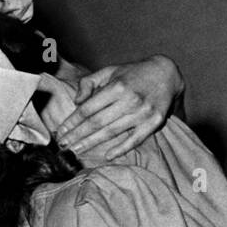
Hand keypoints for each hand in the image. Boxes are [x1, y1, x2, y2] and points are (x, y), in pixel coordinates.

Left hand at [55, 56, 181, 159]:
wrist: (167, 74)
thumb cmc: (132, 74)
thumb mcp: (109, 71)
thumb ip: (88, 83)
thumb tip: (76, 101)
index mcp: (117, 86)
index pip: (88, 109)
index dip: (72, 122)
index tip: (60, 132)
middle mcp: (130, 99)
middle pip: (96, 123)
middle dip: (76, 136)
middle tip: (62, 146)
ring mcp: (143, 112)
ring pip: (111, 132)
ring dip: (90, 144)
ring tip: (74, 151)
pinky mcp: (154, 122)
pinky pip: (135, 140)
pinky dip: (121, 149)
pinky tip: (107, 156)